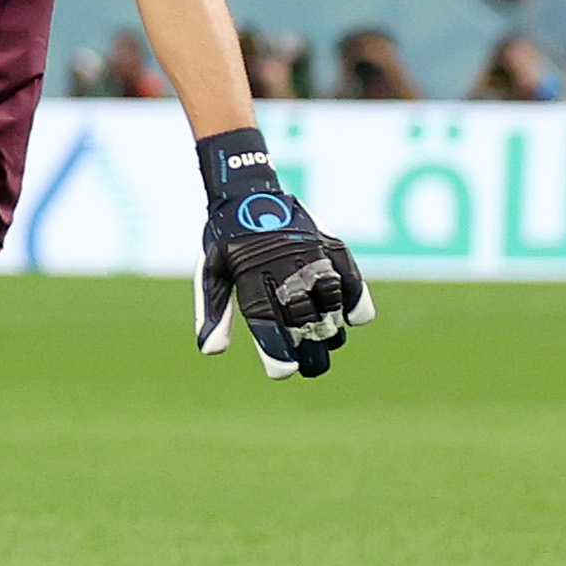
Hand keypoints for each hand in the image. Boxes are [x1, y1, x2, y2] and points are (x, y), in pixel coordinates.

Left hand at [197, 186, 374, 378]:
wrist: (248, 192)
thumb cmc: (226, 240)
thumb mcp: (211, 272)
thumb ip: (214, 312)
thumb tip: (210, 352)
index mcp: (247, 270)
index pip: (264, 318)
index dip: (275, 349)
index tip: (283, 372)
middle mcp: (281, 261)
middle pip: (300, 316)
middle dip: (307, 349)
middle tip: (309, 368)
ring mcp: (309, 251)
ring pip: (329, 298)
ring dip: (331, 327)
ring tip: (327, 343)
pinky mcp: (330, 244)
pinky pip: (350, 276)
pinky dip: (355, 300)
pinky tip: (351, 319)